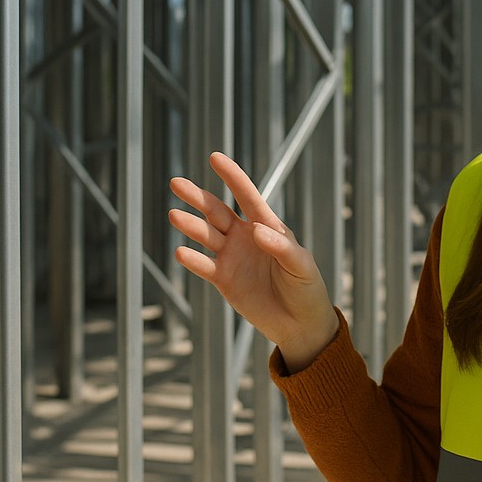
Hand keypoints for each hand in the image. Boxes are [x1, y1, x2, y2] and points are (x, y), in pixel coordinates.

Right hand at [168, 152, 337, 370]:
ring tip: (175, 215)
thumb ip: (281, 247)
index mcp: (267, 226)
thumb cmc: (307, 288)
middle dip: (198, 197)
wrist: (300, 324)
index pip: (246, 195)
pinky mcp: (224, 280)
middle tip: (177, 183)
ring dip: (191, 226)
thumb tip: (256, 230)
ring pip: (207, 235)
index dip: (232, 176)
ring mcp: (232, 257)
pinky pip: (205, 266)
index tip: (214, 157)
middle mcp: (245, 237)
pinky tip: (181, 252)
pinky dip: (192, 259)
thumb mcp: (301, 265)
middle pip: (217, 211)